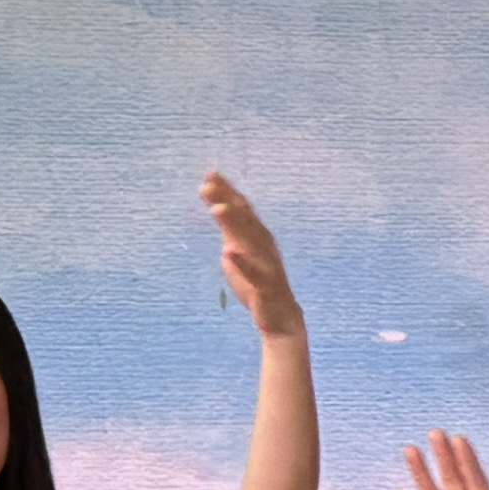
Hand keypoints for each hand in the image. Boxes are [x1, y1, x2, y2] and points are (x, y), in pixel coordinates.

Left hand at [199, 172, 302, 343]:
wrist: (280, 315)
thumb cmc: (257, 281)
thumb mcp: (239, 250)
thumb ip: (229, 229)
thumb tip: (216, 204)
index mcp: (257, 236)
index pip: (241, 208)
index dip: (227, 191)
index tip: (209, 173)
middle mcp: (264, 245)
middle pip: (245, 219)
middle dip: (228, 201)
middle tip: (207, 185)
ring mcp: (267, 264)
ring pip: (250, 241)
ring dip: (236, 225)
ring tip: (217, 209)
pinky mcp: (266, 287)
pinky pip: (254, 274)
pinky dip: (243, 264)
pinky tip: (229, 253)